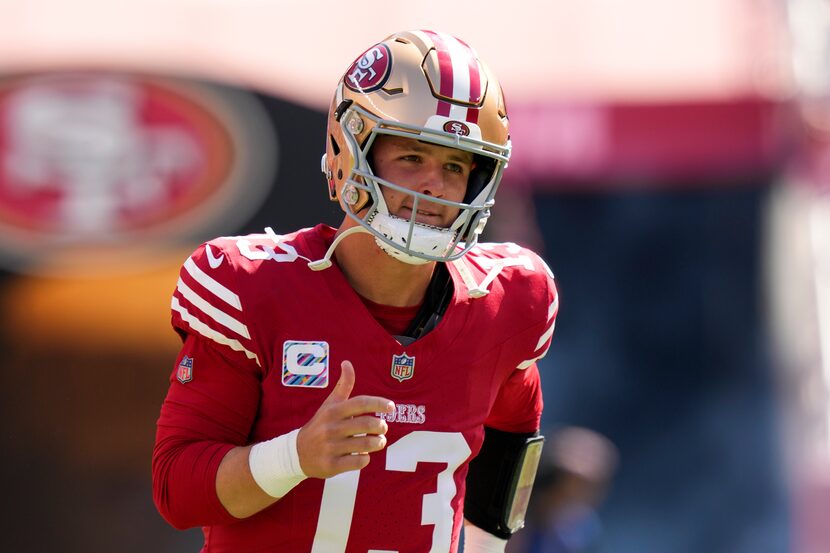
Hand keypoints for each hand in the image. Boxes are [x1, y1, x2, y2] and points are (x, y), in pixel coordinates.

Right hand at [296, 360, 394, 477]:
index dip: (379, 403)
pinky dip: (365, 458)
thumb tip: (347, 362)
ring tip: (379, 441)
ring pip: (365, 445)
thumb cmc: (321, 424)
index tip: (391, 407)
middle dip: (381, 426)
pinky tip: (362, 455)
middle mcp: (331, 428)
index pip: (360, 403)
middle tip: (383, 428)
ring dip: (378, 443)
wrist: (297, 453)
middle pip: (366, 424)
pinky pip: (358, 462)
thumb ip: (343, 385)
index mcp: (333, 411)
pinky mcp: (331, 465)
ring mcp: (330, 447)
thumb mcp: (330, 404)